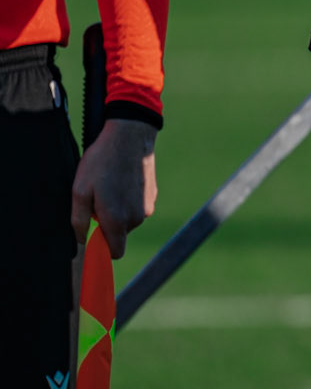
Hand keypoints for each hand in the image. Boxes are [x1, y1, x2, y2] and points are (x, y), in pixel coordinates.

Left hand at [71, 120, 156, 257]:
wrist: (130, 135)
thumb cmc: (101, 162)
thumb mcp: (79, 190)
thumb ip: (79, 221)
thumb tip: (83, 240)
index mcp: (117, 221)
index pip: (114, 253)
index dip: (102, 247)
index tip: (93, 233)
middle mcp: (136, 219)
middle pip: (119, 234)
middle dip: (107, 223)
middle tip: (97, 198)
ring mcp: (147, 207)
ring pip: (128, 219)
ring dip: (117, 209)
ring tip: (110, 184)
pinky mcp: (153, 196)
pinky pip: (137, 206)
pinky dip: (128, 199)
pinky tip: (121, 179)